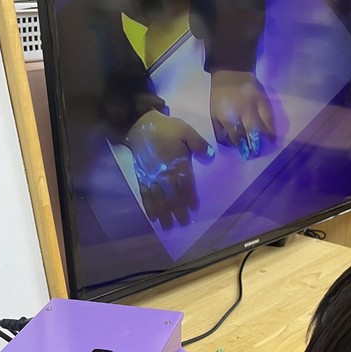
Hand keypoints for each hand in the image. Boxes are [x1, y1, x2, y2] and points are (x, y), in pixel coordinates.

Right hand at [126, 110, 213, 228]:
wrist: (139, 125)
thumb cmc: (165, 129)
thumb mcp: (186, 131)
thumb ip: (198, 144)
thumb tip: (211, 155)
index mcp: (177, 164)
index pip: (186, 185)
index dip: (190, 198)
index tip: (194, 208)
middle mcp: (164, 174)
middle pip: (173, 196)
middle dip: (178, 211)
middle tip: (183, 223)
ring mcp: (152, 177)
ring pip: (159, 199)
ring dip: (164, 213)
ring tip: (168, 226)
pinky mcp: (142, 177)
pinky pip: (145, 195)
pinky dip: (149, 207)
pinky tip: (152, 217)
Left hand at [210, 71, 275, 159]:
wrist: (231, 71)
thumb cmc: (220, 95)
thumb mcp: (214, 113)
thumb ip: (220, 131)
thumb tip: (229, 145)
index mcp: (227, 116)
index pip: (236, 136)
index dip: (241, 147)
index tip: (245, 154)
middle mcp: (242, 112)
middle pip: (251, 134)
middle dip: (254, 146)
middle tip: (255, 154)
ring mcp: (255, 106)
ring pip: (262, 126)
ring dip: (264, 139)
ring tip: (266, 147)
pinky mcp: (264, 100)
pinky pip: (269, 117)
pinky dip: (272, 128)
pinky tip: (273, 137)